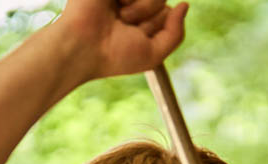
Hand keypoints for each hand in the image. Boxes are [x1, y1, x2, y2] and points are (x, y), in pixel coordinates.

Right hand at [57, 0, 188, 80]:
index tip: (137, 36)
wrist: (82, 45)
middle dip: (149, 16)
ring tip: (119, 16)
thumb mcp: (154, 54)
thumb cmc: (114, 55)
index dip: (156, 26)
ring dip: (140, 7)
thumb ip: (176, 33)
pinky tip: (112, 3)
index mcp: (141, 21)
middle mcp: (132, 4)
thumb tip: (185, 5)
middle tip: (125, 25)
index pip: (167, 13)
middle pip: (161, 0)